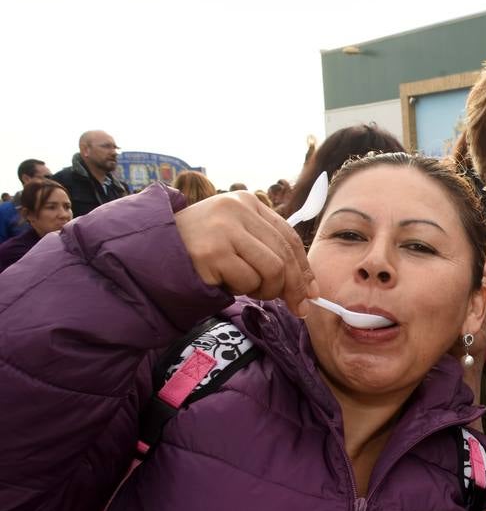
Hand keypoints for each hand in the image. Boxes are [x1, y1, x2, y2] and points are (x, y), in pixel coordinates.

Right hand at [175, 191, 316, 316]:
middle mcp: (236, 209)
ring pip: (272, 269)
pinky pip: (247, 281)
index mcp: (247, 202)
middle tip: (295, 307)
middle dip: (294, 286)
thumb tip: (309, 288)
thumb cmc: (198, 250)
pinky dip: (242, 291)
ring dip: (266, 290)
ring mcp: (223, 229)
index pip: (289, 236)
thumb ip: (267, 251)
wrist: (149, 252)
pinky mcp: (212, 252)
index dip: (304, 267)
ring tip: (249, 290)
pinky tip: (226, 285)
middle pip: (284, 254)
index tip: (312, 292)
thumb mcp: (235, 239)